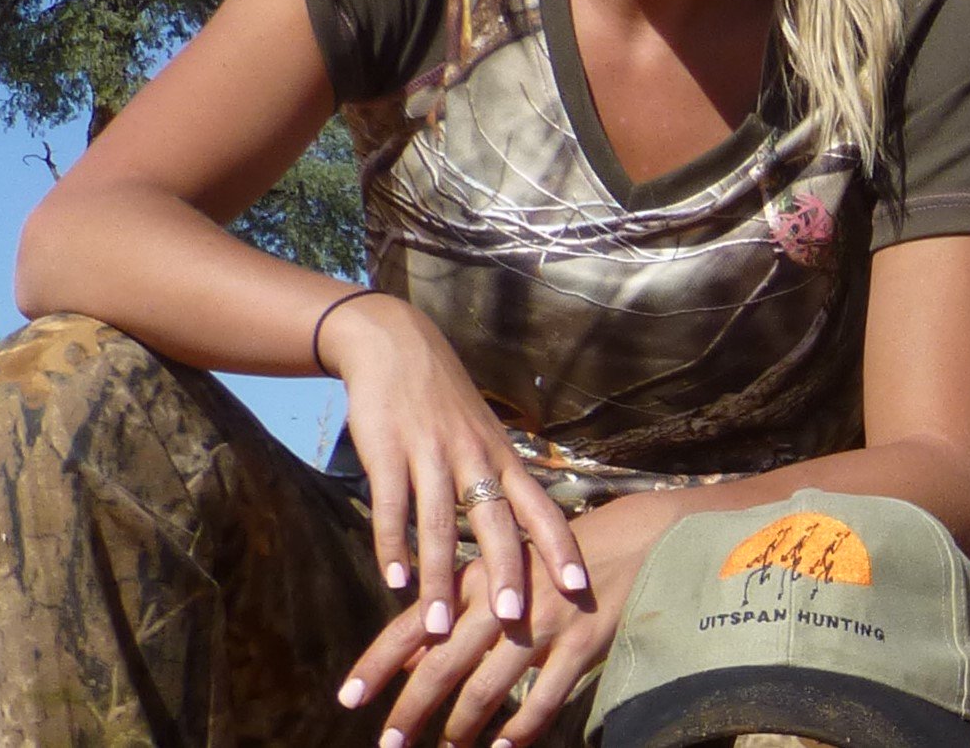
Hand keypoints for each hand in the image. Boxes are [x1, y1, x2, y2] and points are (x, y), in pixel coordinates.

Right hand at [319, 293, 586, 639]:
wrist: (395, 343)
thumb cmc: (443, 400)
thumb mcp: (482, 435)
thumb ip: (495, 482)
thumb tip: (517, 538)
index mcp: (503, 456)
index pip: (542, 508)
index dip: (561, 549)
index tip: (580, 588)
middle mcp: (475, 456)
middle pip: (498, 523)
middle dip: (506, 574)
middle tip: (513, 622)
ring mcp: (432, 453)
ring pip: (441, 524)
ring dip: (439, 578)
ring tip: (439, 626)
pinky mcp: (390, 450)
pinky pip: (393, 506)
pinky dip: (394, 545)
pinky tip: (395, 580)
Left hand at [339, 492, 667, 747]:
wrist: (637, 539)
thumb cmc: (559, 561)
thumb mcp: (503, 575)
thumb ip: (454, 614)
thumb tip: (406, 659)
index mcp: (479, 577)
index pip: (414, 624)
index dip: (378, 663)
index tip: (347, 699)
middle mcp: (505, 599)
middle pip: (443, 662)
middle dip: (412, 709)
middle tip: (388, 744)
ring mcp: (544, 622)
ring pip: (489, 686)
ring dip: (462, 726)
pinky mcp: (581, 643)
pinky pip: (543, 699)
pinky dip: (521, 729)